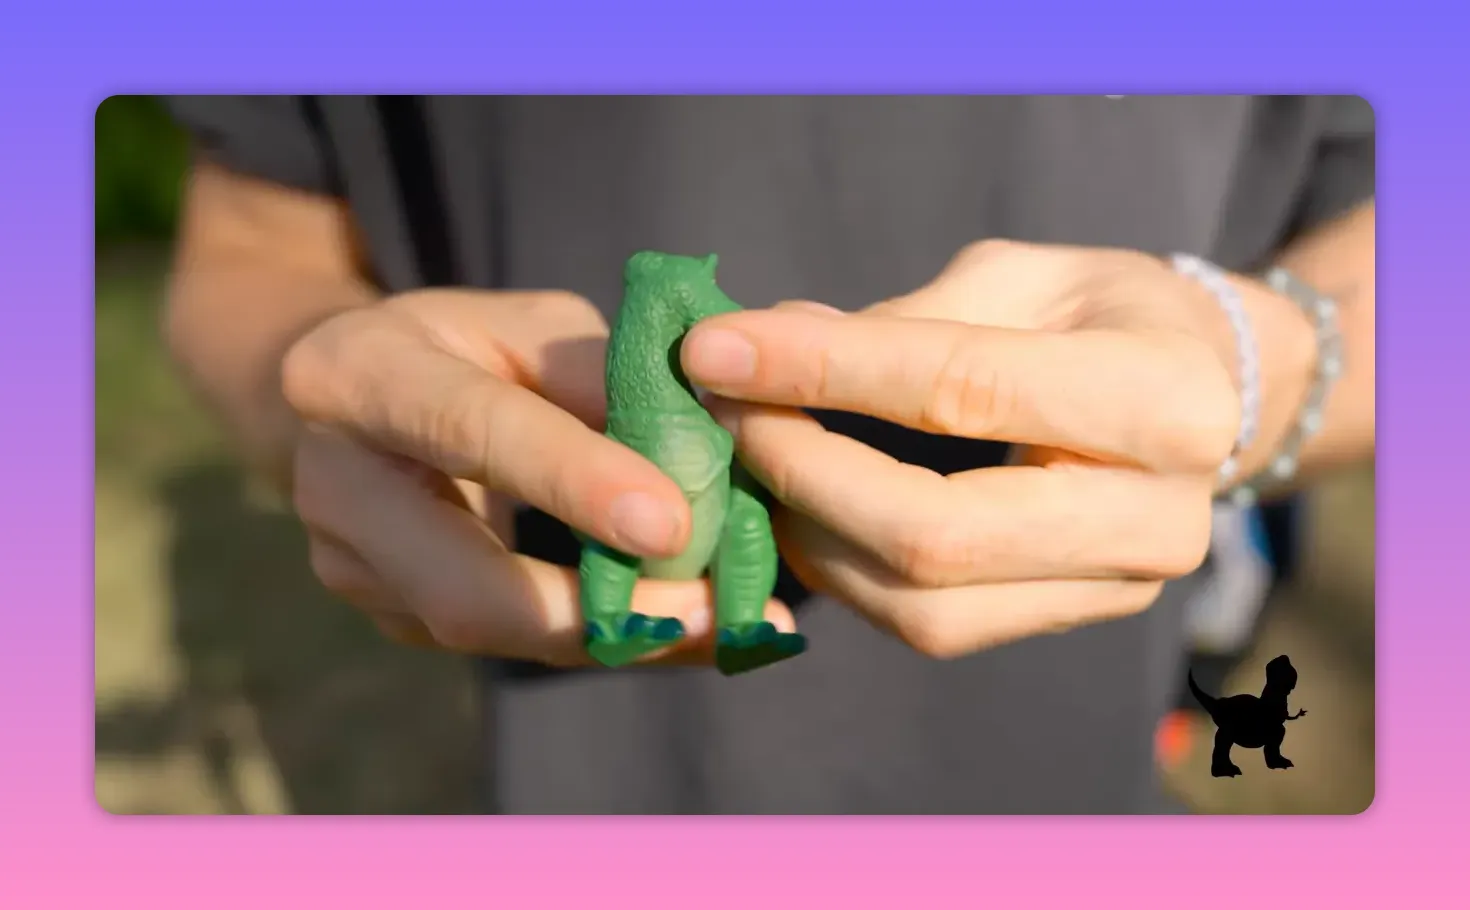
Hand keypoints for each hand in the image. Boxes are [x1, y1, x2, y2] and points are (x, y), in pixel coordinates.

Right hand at [281, 288, 794, 664]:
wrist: (362, 395)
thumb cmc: (469, 344)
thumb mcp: (532, 324)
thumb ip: (601, 376)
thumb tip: (699, 453)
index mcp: (359, 373)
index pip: (473, 429)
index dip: (572, 479)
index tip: (673, 523)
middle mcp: (336, 486)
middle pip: (462, 583)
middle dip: (595, 611)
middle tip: (714, 615)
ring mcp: (354, 568)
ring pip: (490, 632)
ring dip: (615, 639)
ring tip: (726, 631)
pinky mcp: (392, 616)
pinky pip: (507, 644)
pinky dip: (602, 639)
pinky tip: (684, 632)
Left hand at [681, 240, 1250, 657]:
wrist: (1203, 390)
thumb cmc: (1105, 313)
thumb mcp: (1021, 276)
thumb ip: (904, 319)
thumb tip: (762, 351)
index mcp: (1165, 396)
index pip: (962, 389)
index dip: (823, 371)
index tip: (717, 350)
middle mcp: (1155, 517)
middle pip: (936, 535)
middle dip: (805, 474)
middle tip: (727, 414)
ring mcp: (1118, 589)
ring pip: (924, 608)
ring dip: (811, 536)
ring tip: (758, 462)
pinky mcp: (1071, 620)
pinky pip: (933, 625)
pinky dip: (847, 572)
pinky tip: (807, 510)